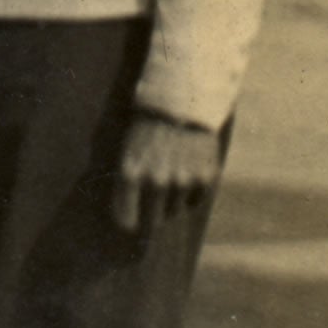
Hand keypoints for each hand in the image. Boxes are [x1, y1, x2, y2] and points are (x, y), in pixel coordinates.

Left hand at [112, 111, 223, 236]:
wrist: (181, 104)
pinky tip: (187, 175)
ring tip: (170, 179)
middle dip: (150, 217)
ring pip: (174, 211)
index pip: (125, 220)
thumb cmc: (145, 129)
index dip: (128, 222)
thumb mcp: (124, 151)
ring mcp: (182, 181)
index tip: (131, 221)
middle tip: (151, 207)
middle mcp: (155, 181)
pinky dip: (191, 194)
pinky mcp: (206, 177)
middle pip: (152, 222)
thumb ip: (122, 182)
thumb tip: (122, 216)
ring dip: (171, 202)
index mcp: (129, 175)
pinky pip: (195, 201)